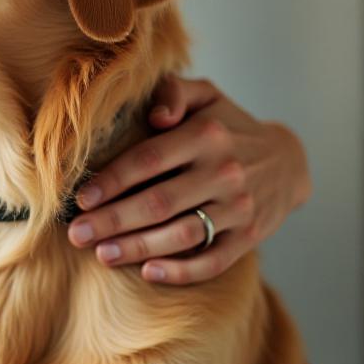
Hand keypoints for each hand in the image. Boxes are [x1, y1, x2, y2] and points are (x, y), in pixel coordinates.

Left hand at [64, 74, 310, 284]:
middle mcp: (224, 171)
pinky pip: (214, 261)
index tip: (81, 199)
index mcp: (206, 135)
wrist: (288, 160)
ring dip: (138, 248)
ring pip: (182, 234)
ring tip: (101, 254)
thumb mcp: (206, 95)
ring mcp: (239, 207)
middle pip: (158, 202)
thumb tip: (155, 115)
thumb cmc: (228, 125)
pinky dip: (181, 271)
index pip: (149, 160)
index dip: (112, 181)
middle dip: (112, 221)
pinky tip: (149, 272)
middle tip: (76, 234)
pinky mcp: (249, 236)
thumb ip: (174, 92)